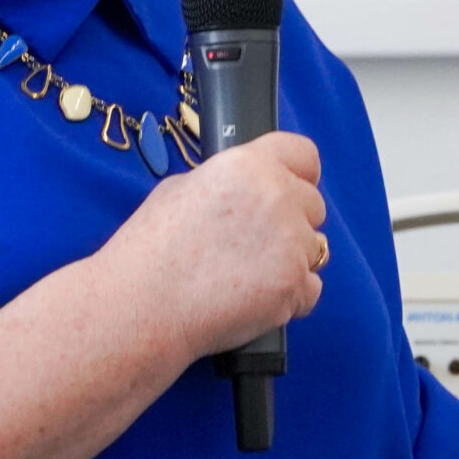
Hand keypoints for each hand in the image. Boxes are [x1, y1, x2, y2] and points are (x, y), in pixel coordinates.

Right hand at [102, 133, 326, 359]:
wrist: (143, 304)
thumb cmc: (151, 249)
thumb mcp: (180, 189)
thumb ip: (228, 183)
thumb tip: (245, 191)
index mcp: (249, 165)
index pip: (304, 154)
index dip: (299, 173)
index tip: (293, 187)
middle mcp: (278, 197)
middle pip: (314, 204)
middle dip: (292, 221)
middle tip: (254, 243)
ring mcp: (291, 243)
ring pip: (314, 248)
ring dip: (291, 259)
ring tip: (248, 275)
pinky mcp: (294, 286)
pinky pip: (311, 288)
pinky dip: (290, 297)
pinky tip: (254, 299)